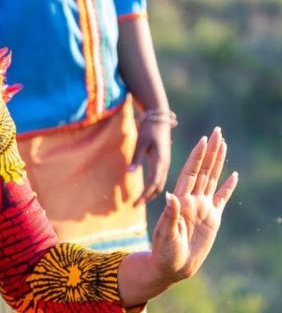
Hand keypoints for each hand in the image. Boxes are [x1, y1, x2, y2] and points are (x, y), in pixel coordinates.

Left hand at [130, 116, 171, 204]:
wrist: (160, 117)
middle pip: (158, 186)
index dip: (144, 195)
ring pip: (160, 183)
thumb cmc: (149, 128)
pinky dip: (154, 186)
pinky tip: (146, 190)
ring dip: (151, 193)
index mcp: (160, 161)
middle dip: (147, 197)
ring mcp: (166, 163)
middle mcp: (165, 164)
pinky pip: (160, 177)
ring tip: (139, 201)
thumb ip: (136, 158)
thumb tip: (130, 173)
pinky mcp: (164, 161)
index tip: (135, 204)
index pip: (153, 183)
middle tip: (135, 206)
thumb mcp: (140, 143)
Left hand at [149, 127, 237, 281]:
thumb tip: (170, 196)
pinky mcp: (213, 218)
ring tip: (223, 144)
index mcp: (180, 200)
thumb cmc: (165, 251)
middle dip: (210, 151)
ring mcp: (203, 207)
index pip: (190, 172)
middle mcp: (192, 199)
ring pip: (212, 179)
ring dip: (218, 162)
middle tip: (217, 132)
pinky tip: (234, 175)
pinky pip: (222, 198)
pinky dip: (228, 187)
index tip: (203, 140)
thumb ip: (170, 215)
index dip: (197, 156)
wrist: (172, 266)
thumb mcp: (166, 233)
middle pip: (203, 170)